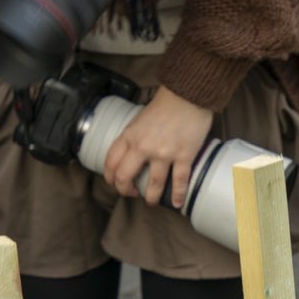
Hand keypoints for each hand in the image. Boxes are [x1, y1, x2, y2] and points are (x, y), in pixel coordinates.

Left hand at [104, 87, 213, 207]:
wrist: (187, 96)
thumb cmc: (165, 105)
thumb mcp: (139, 120)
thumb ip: (134, 137)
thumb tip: (133, 155)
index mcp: (129, 136)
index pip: (110, 162)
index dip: (110, 178)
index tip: (115, 183)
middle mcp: (143, 147)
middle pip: (125, 177)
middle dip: (125, 191)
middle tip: (132, 194)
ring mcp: (163, 153)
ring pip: (153, 185)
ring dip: (151, 198)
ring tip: (153, 201)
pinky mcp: (183, 156)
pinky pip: (179, 181)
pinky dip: (178, 195)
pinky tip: (177, 203)